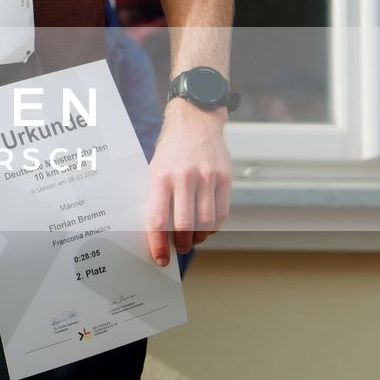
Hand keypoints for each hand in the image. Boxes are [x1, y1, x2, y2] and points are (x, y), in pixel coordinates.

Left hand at [144, 98, 230, 265]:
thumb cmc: (171, 150)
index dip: (158, 244)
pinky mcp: (224, 177)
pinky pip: (221, 213)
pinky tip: (206, 229)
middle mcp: (184, 177)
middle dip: (180, 244)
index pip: (157, 219)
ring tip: (192, 240)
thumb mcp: (155, 168)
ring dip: (198, 238)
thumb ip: (158, 196)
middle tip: (178, 249)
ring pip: (205, 223)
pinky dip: (213, 227)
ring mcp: (207, 177)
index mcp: (160, 176)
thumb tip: (158, 232)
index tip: (159, 259)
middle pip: (183, 225)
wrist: (195, 121)